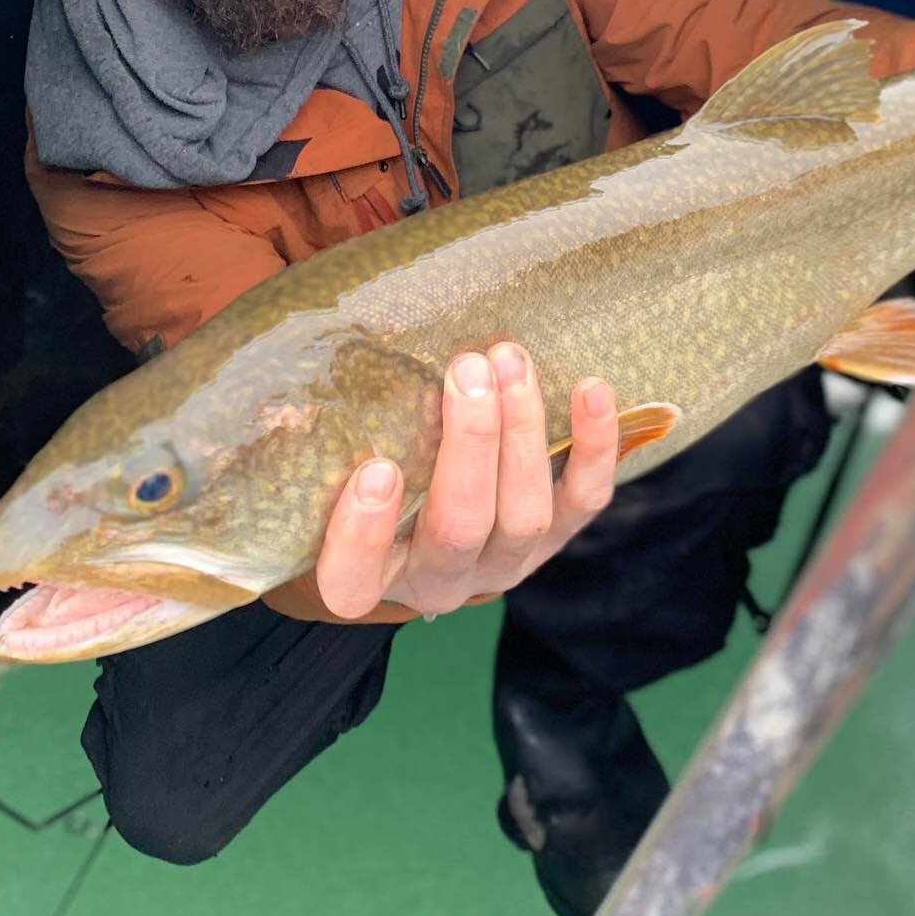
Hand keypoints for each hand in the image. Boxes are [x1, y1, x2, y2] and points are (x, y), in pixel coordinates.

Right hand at [314, 344, 619, 619]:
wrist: (430, 523)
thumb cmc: (369, 473)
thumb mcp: (334, 467)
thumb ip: (329, 428)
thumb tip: (320, 337)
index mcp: (368, 575)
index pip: (353, 579)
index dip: (363, 534)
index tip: (375, 469)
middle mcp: (440, 579)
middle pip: (459, 528)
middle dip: (470, 444)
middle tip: (465, 368)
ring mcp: (504, 563)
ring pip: (525, 515)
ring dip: (521, 431)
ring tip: (509, 360)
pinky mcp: (555, 540)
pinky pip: (584, 501)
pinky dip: (594, 447)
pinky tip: (592, 390)